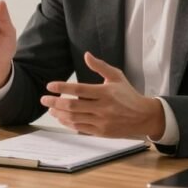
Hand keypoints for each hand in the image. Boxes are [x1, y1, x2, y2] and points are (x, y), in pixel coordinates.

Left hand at [40, 52, 164, 138]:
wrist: (143, 116)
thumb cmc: (128, 94)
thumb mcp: (117, 76)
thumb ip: (100, 66)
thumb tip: (86, 55)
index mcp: (105, 92)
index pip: (79, 89)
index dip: (62, 88)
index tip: (49, 86)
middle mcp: (102, 108)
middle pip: (73, 106)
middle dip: (55, 102)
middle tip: (44, 99)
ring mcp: (101, 121)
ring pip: (74, 118)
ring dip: (59, 114)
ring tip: (50, 109)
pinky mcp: (101, 131)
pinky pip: (80, 128)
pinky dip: (68, 123)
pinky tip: (61, 118)